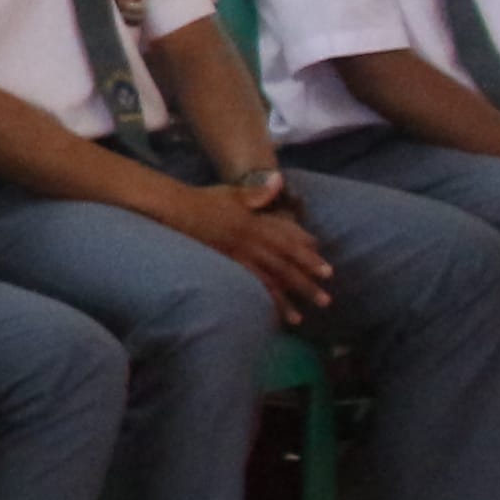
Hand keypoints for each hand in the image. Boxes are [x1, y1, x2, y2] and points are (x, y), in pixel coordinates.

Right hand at [185, 179, 332, 320]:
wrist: (174, 209)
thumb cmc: (202, 200)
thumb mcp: (233, 192)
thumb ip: (257, 192)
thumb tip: (279, 180)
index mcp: (255, 223)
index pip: (288, 241)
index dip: (308, 255)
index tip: (326, 268)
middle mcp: (250, 241)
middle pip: (283, 265)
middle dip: (305, 282)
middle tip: (325, 299)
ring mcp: (236, 255)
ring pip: (266, 281)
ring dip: (285, 300)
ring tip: (299, 319)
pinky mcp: (222, 266)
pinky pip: (244, 287)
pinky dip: (257, 301)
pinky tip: (266, 316)